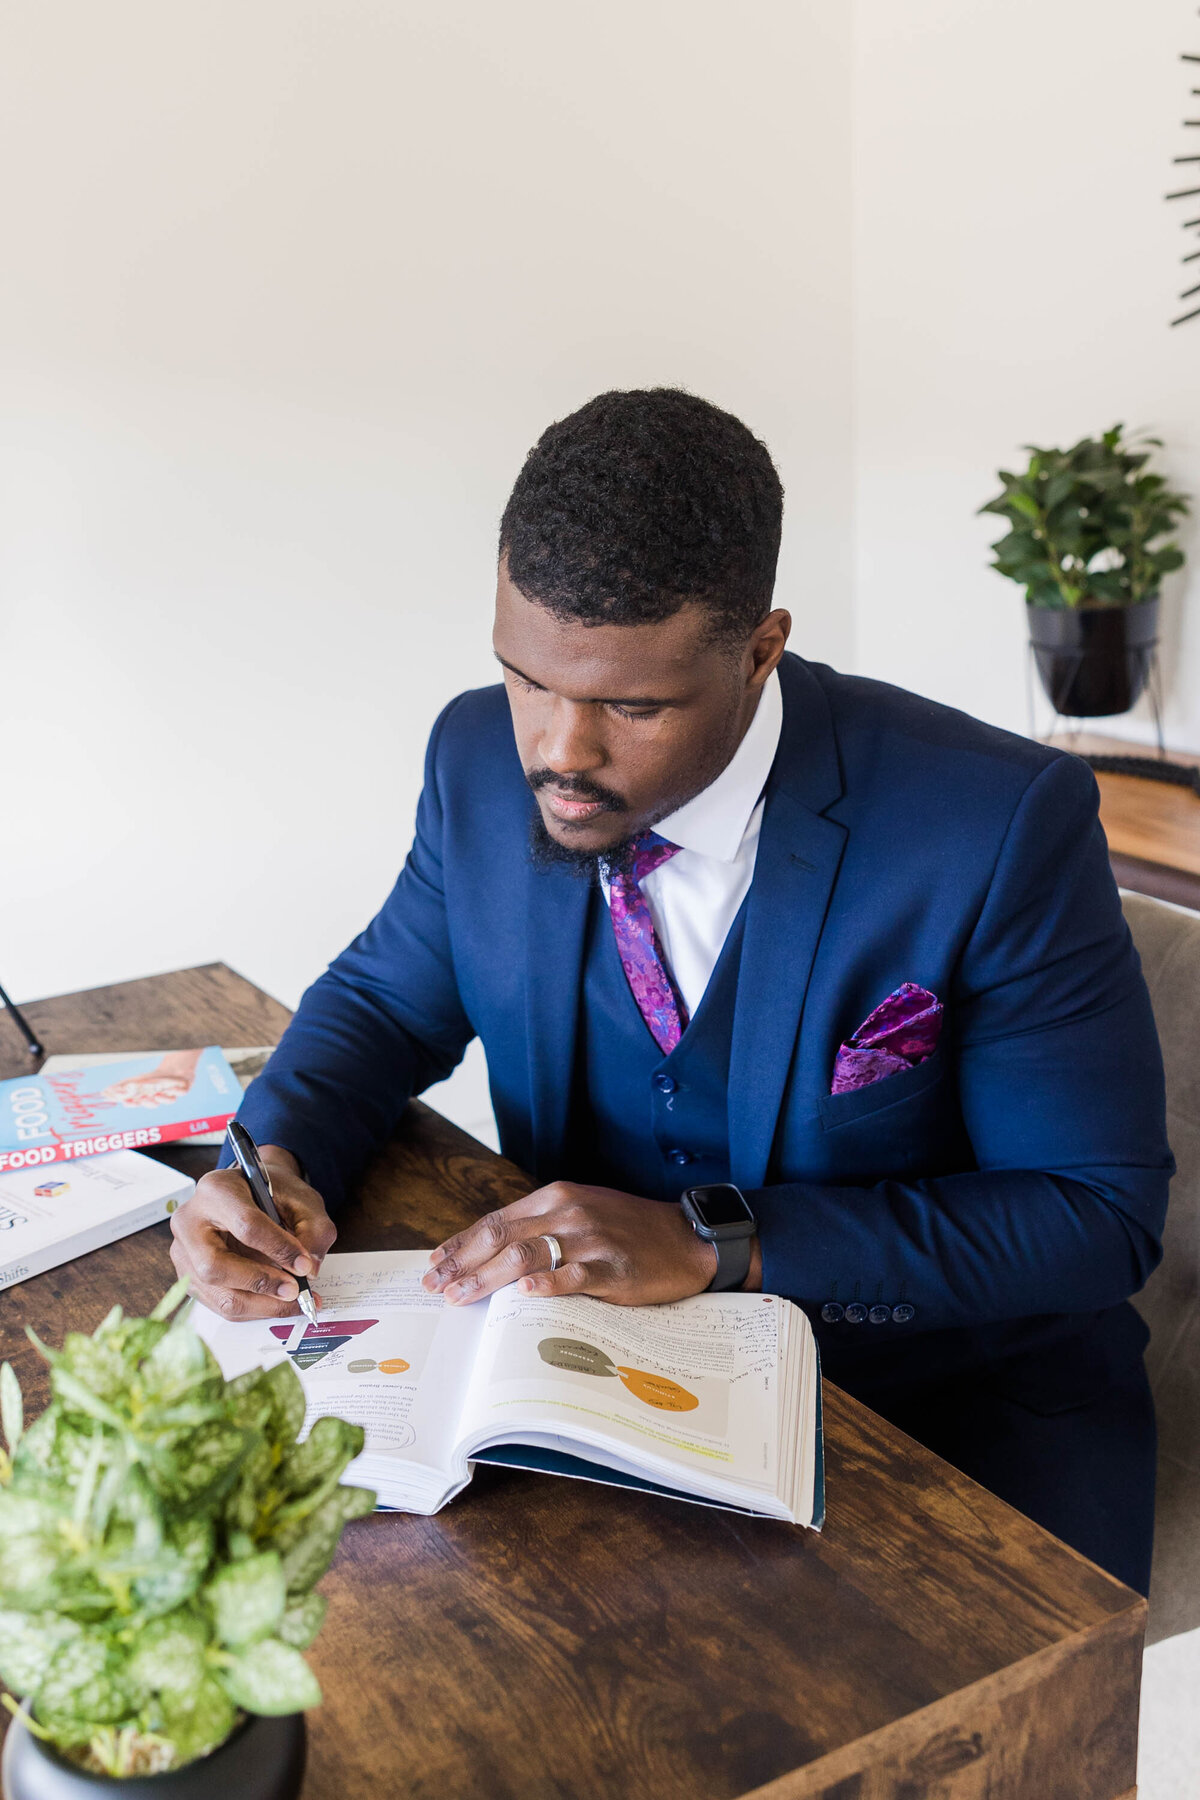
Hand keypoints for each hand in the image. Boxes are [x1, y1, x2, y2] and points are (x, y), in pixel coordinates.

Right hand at [170, 1146, 336, 1319]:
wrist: (252, 1194)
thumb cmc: (274, 1195)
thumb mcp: (303, 1200)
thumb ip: (314, 1231)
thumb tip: (309, 1270)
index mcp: (218, 1189)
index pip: (245, 1225)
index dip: (278, 1249)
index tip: (304, 1265)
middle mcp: (189, 1220)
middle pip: (215, 1266)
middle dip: (260, 1283)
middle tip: (294, 1290)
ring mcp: (183, 1251)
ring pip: (217, 1293)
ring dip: (260, 1305)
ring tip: (292, 1301)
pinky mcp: (188, 1275)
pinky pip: (220, 1304)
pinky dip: (253, 1309)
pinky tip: (275, 1302)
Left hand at [422, 1181, 726, 1307]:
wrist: (687, 1238)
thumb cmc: (630, 1228)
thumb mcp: (582, 1211)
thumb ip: (541, 1225)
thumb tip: (493, 1250)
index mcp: (556, 1196)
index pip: (496, 1220)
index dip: (462, 1243)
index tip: (436, 1263)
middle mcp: (568, 1212)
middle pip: (502, 1238)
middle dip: (463, 1263)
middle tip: (436, 1286)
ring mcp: (590, 1240)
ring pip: (526, 1256)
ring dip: (487, 1279)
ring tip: (461, 1296)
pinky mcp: (612, 1268)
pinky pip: (572, 1276)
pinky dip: (544, 1284)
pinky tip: (522, 1294)